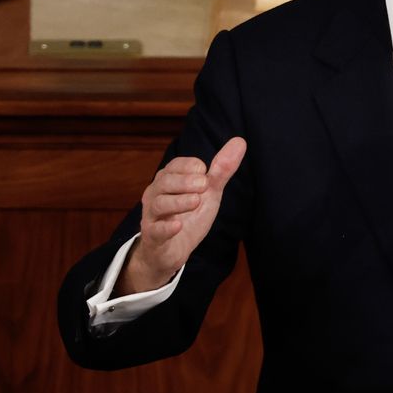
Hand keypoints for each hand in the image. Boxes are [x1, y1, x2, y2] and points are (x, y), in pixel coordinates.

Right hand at [117, 136, 246, 294]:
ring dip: (178, 201)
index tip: (205, 173)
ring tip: (196, 201)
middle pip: (165, 181)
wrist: (172, 251)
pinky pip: (155, 230)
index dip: (192, 167)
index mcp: (168, 179)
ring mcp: (152, 216)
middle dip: (185, 181)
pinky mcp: (153, 237)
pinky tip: (178, 226)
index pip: (176, 165)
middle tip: (204, 185)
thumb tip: (240, 141)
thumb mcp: (208, 192)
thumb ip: (222, 169)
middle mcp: (156, 194)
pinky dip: (166, 228)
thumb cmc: (188, 216)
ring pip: (159, 204)